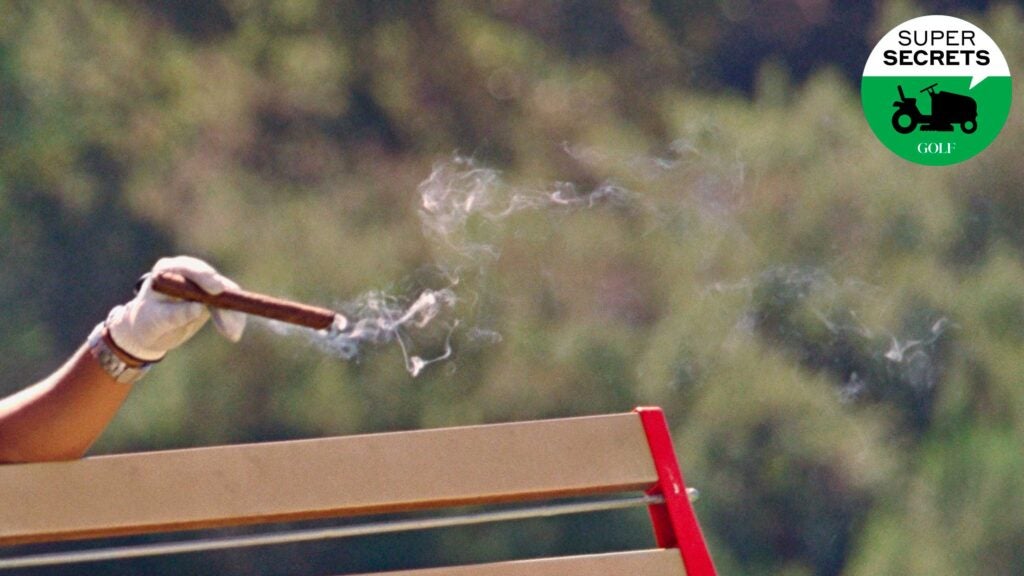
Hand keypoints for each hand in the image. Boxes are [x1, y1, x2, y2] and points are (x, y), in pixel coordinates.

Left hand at [106, 256, 246, 361]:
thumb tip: (199, 308)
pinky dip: (234, 317)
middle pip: (213, 279)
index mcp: (167, 271)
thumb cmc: (147, 323)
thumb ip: (175, 314)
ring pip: (226, 292)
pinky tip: (234, 333)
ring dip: (233, 313)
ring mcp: (201, 283)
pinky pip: (230, 303)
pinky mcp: (213, 296)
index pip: (188, 268)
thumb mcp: (156, 321)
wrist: (150, 332)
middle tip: (229, 322)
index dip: (204, 277)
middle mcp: (187, 272)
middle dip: (225, 300)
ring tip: (233, 334)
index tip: (217, 291)